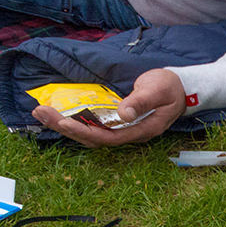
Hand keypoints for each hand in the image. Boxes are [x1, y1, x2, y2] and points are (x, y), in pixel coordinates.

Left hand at [31, 68, 188, 145]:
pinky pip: (93, 127)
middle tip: (41, 113)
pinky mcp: (118, 122)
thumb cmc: (170, 87)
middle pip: (94, 139)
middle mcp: (130, 133)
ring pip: (90, 135)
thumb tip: (124, 113)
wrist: (182, 88)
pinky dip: (74, 121)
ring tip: (42, 113)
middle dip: (65, 128)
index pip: (108, 137)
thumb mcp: (158, 90)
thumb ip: (141, 101)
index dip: (83, 132)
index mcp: (142, 129)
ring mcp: (124, 129)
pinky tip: (59, 113)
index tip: (62, 122)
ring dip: (65, 125)